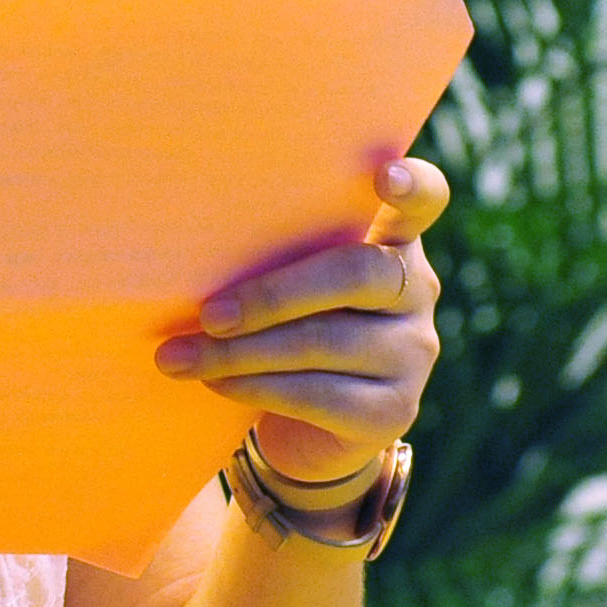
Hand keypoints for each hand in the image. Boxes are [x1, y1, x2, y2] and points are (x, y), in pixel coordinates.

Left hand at [154, 158, 446, 482]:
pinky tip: (217, 383)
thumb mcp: (284, 281)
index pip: (425, 200)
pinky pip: (321, 396)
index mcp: (393, 240)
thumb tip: (188, 250)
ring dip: (242, 351)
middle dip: (273, 295)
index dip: (413, 186)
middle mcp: (417, 291)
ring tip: (181, 356)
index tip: (384, 176)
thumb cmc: (282, 327)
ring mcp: (413, 353)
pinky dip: (257, 388)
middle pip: (357, 273)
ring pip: (326, 342)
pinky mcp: (394, 412)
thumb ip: (271, 254)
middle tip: (208, 313)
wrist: (307, 430)